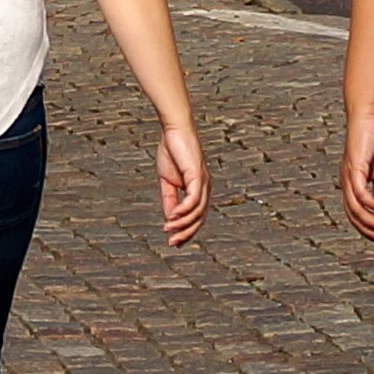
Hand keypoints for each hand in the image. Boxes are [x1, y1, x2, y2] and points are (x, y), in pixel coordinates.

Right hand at [155, 120, 208, 247]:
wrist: (174, 130)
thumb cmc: (172, 153)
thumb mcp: (168, 181)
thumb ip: (170, 200)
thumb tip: (170, 219)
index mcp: (199, 191)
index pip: (197, 218)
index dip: (187, 232)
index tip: (173, 243)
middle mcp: (205, 189)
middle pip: (200, 219)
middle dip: (186, 233)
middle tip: (172, 243)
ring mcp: (203, 183)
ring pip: (197, 212)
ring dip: (182, 223)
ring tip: (168, 230)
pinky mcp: (198, 176)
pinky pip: (193, 199)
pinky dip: (183, 210)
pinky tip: (172, 217)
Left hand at [336, 98, 373, 243]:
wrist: (369, 116)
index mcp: (351, 183)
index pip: (355, 213)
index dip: (368, 228)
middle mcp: (346, 181)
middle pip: (352, 215)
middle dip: (369, 231)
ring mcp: (348, 174)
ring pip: (355, 207)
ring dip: (371, 222)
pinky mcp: (354, 166)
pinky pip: (359, 191)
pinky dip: (369, 204)